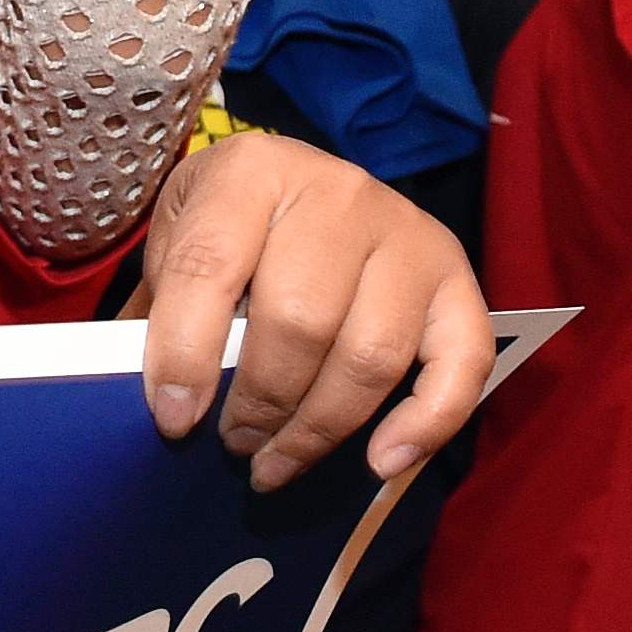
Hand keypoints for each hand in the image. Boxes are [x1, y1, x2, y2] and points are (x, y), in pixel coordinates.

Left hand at [138, 132, 494, 488]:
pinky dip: (427, 423)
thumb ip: (169, 311)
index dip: (186, 352)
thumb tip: (174, 409)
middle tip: (231, 444)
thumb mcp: (179, 241)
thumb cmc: (229, 227)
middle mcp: (340, 192)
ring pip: (372, 354)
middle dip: (260, 403)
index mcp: (253, 170)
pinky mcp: (454, 277)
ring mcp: (408, 233)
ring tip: (275, 461)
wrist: (296, 188)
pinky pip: (463, 362)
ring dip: (319, 428)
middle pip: (302, 319)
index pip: (211, 266)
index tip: (174, 418)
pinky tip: (381, 460)